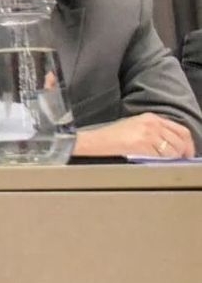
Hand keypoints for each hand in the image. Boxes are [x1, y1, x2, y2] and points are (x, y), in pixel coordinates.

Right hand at [75, 113, 195, 157]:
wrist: (95, 142)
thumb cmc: (110, 137)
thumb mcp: (135, 126)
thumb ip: (154, 131)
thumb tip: (172, 146)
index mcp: (151, 117)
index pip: (181, 130)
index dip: (188, 145)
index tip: (187, 154)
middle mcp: (152, 124)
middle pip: (180, 141)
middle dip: (181, 154)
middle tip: (178, 162)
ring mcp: (148, 134)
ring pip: (173, 151)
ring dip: (171, 160)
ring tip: (163, 164)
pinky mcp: (143, 145)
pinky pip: (162, 157)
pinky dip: (162, 163)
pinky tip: (155, 164)